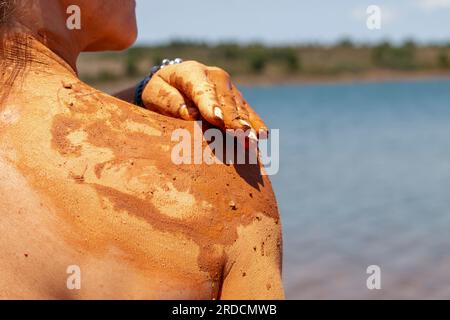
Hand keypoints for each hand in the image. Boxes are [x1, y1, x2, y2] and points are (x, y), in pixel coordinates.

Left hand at [141, 61, 267, 138]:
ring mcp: (229, 87)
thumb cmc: (160, 91)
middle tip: (243, 136)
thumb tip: (191, 114)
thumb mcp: (156, 94)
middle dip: (235, 121)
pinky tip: (263, 134)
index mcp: (192, 72)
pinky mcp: (237, 98)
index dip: (210, 106)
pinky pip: (248, 111)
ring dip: (248, 125)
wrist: (172, 82)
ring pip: (240, 108)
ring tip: (255, 140)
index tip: (217, 120)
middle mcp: (215, 77)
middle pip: (226, 102)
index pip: (202, 91)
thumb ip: (171, 102)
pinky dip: (255, 123)